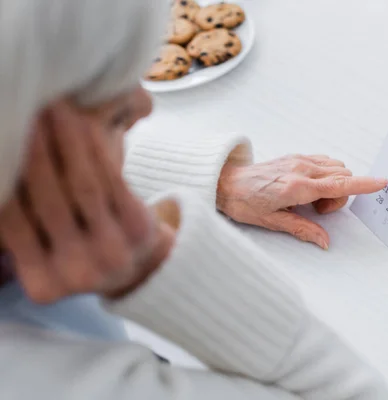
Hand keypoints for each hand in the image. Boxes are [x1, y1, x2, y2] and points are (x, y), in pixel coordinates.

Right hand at [0, 101, 161, 302]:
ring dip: (66, 141)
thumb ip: (19, 221)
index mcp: (43, 284)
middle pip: (47, 201)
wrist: (137, 266)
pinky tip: (83, 120)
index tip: (2, 137)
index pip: (13, 221)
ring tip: (52, 106)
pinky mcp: (140, 230)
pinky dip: (96, 148)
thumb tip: (4, 178)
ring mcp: (114, 254)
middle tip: (23, 110)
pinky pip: (114, 181)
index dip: (7, 174)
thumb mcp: (42, 248)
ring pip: (83, 186)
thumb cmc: (76, 248)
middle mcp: (77, 275)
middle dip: (33, 150)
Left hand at [216, 154, 386, 248]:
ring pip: (335, 167)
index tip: (382, 182)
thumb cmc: (245, 203)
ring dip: (334, 183)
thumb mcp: (272, 222)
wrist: (225, 183)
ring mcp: (298, 160)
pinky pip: (323, 161)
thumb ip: (302, 230)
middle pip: (341, 176)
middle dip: (340, 195)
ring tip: (310, 200)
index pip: (338, 184)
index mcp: (296, 187)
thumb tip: (324, 242)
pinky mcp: (295, 156)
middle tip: (317, 211)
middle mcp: (301, 169)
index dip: (363, 184)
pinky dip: (326, 174)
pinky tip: (308, 187)